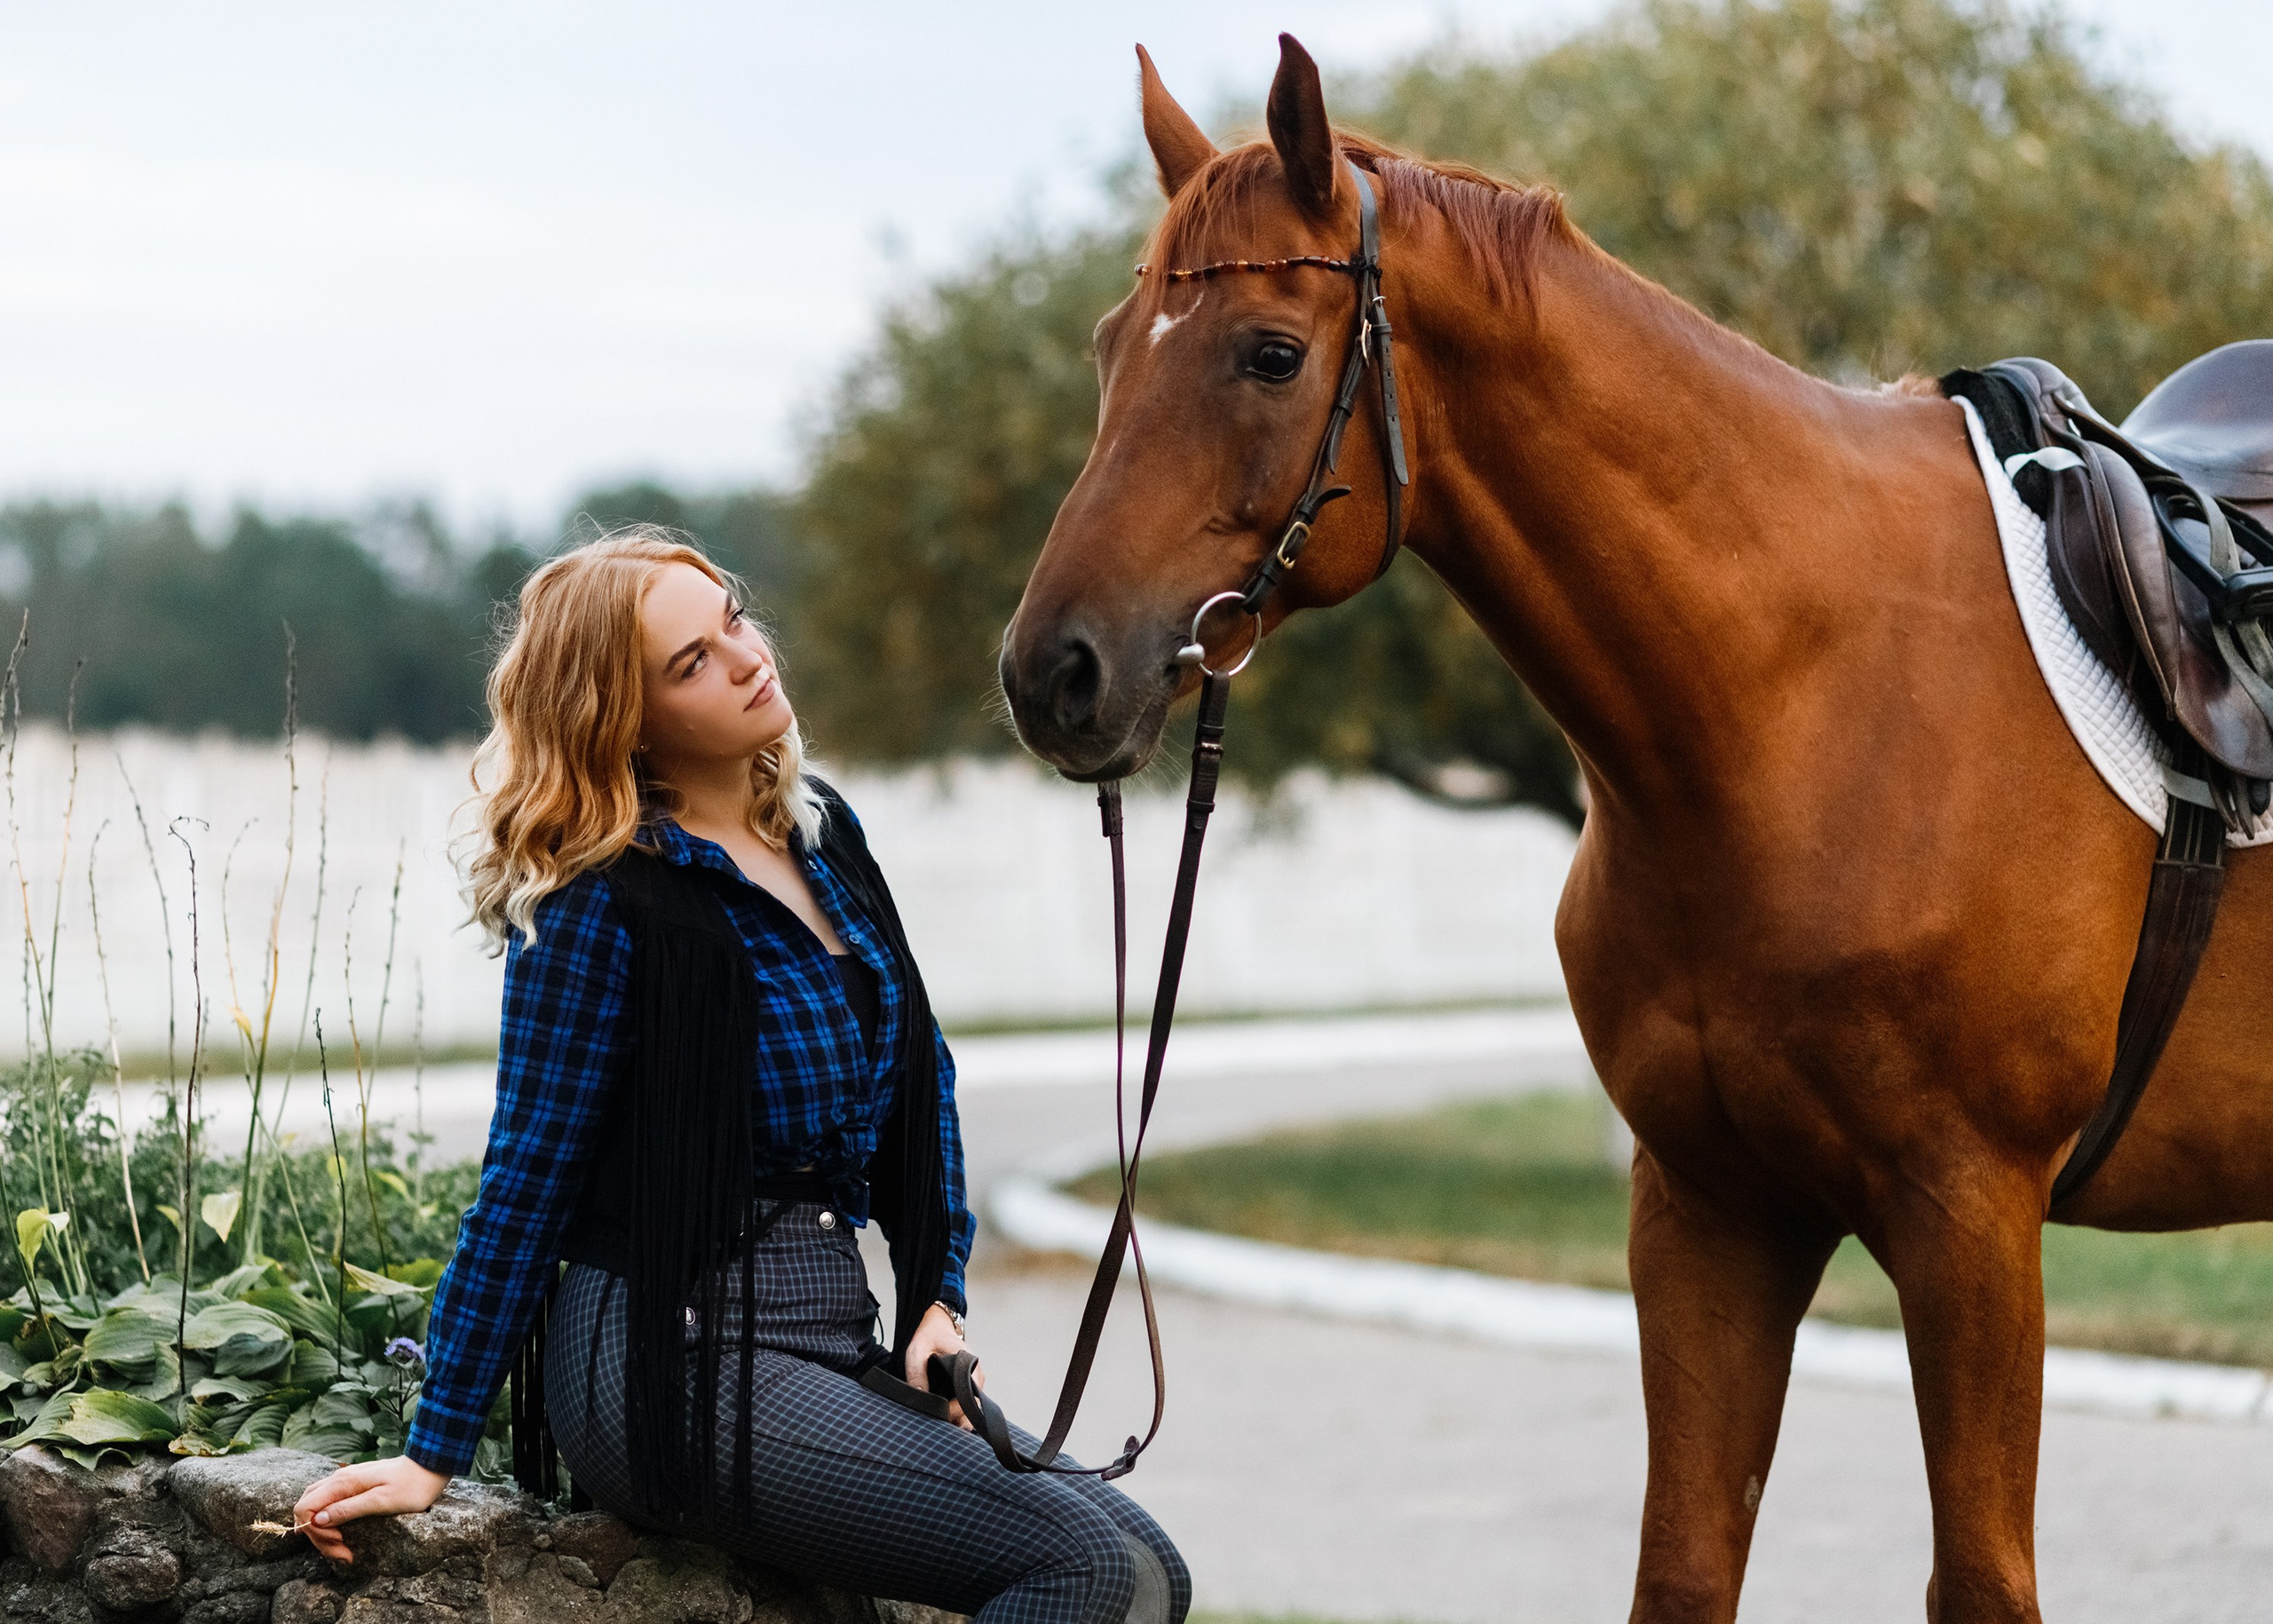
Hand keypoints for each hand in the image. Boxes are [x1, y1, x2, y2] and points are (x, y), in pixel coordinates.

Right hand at [292, 1456, 450, 1563]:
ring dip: (323, 1532)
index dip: (314, 1531)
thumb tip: (317, 1519)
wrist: (430, 1467)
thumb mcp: (382, 1502)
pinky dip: (330, 1523)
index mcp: (343, 1483)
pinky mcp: (353, 1486)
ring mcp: (345, 1481)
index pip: (305, 1507)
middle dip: (318, 1536)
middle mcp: (338, 1479)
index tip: (340, 1542)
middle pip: (307, 1509)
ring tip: (343, 1549)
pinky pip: (329, 1504)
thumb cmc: (411, 1486)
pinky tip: (343, 1535)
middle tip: (343, 1553)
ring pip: (316, 1507)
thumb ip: (349, 1509)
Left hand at [905, 1302, 983, 1429]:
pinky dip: (959, 1409)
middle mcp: (975, 1371)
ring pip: (972, 1404)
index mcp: (966, 1361)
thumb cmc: (928, 1336)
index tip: (940, 1413)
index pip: (968, 1395)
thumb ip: (916, 1373)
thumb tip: (920, 1397)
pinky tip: (946, 1414)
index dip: (955, 1409)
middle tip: (940, 1423)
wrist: (936, 1325)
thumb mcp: (916, 1351)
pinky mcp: (970, 1381)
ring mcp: (975, 1377)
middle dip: (958, 1416)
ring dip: (959, 1414)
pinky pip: (968, 1400)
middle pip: (973, 1403)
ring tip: (942, 1421)